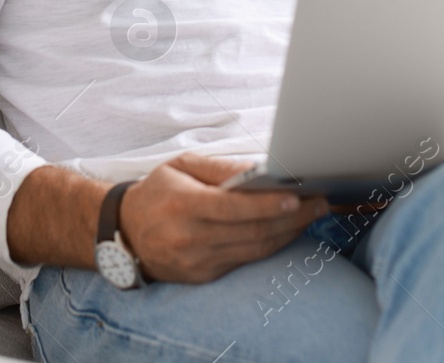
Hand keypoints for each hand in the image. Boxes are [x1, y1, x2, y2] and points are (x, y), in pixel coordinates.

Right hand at [118, 152, 329, 283]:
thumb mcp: (181, 167)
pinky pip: (244, 261)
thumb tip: (260, 170)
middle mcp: (190, 238)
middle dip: (293, 219)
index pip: (234, 208)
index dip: (269, 205)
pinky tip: (287, 230)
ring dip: (288, 234)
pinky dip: (269, 245)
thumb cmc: (157, 192)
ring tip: (312, 215)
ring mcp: (197, 262)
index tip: (298, 197)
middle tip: (320, 203)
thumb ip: (221, 169)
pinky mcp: (202, 276)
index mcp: (184, 205)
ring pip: (254, 250)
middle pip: (252, 232)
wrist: (123, 232)